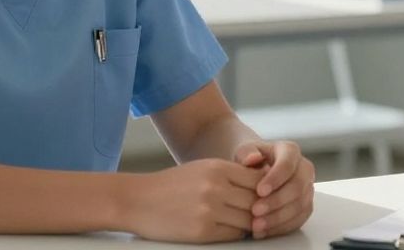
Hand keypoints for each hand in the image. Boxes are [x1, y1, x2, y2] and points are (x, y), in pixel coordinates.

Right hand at [126, 159, 262, 242]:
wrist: (137, 200)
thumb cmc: (172, 184)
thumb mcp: (203, 168)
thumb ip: (231, 174)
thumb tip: (263, 183)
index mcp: (218, 168)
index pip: (259, 180)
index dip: (266, 190)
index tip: (265, 196)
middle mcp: (216, 187)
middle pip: (257, 202)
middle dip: (261, 210)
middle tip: (262, 214)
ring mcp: (209, 210)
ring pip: (248, 221)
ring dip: (250, 224)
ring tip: (247, 222)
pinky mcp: (202, 231)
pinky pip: (233, 235)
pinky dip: (235, 233)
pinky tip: (229, 229)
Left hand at [234, 140, 314, 238]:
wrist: (254, 169)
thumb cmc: (250, 159)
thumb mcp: (244, 151)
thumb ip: (246, 152)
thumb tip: (252, 158)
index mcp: (290, 151)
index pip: (288, 164)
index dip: (276, 178)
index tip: (259, 191)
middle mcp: (303, 169)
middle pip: (298, 186)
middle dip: (277, 201)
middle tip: (256, 211)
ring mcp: (307, 188)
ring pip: (300, 205)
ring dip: (279, 218)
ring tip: (257, 225)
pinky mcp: (305, 205)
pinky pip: (299, 219)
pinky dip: (282, 227)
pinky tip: (264, 231)